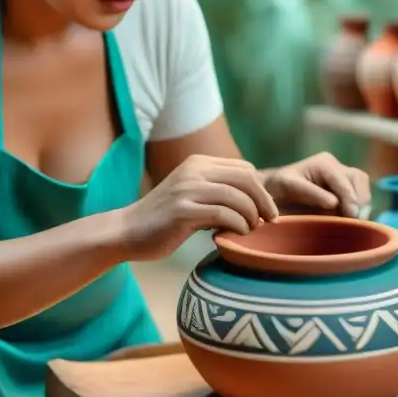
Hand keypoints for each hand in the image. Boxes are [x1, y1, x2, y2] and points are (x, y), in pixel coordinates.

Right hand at [119, 155, 278, 260]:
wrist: (127, 231)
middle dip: (264, 201)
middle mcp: (194, 170)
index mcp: (198, 163)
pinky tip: (237, 234)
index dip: (260, 189)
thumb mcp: (191, 194)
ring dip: (251, 216)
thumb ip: (217, 191)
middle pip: (245, 179)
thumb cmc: (164, 219)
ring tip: (250, 229)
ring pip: (237, 196)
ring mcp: (187, 189)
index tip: (265, 209)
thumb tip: (254, 199)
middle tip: (270, 220)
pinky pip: (223, 214)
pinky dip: (238, 225)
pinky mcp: (182, 210)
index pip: (244, 168)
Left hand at [262, 152, 370, 218]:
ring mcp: (342, 177)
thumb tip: (335, 202)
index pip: (343, 179)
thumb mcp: (289, 188)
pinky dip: (360, 209)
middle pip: (358, 179)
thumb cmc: (277, 188)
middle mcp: (336, 167)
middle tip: (356, 220)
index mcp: (323, 163)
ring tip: (356, 222)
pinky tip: (353, 222)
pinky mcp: (345, 190)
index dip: (349, 197)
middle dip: (359, 200)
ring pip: (362, 186)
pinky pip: (360, 197)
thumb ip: (312, 194)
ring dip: (362, 204)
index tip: (351, 214)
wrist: (273, 192)